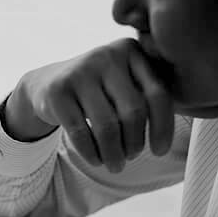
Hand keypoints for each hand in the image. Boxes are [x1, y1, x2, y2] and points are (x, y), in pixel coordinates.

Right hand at [5, 38, 173, 171]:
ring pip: (107, 126)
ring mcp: (80, 72)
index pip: (157, 94)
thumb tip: (169, 137)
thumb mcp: (125, 82)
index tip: (159, 151)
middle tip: (131, 157)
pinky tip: (96, 161)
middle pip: (133, 112)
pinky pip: (80, 133)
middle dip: (135, 143)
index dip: (162, 128)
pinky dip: (91, 153)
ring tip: (116, 165)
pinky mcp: (58, 92)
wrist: (47, 83)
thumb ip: (150, 94)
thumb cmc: (99, 90)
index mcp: (131, 51)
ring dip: (114, 153)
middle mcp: (107, 56)